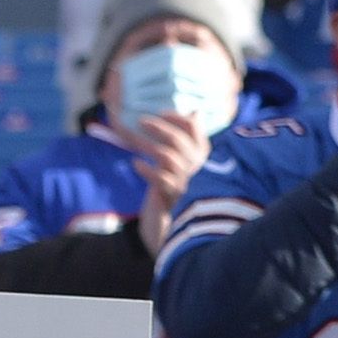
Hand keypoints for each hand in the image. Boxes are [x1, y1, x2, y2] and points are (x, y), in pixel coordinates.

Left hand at [114, 106, 211, 247]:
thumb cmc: (186, 186)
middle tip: (141, 121)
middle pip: (179, 141)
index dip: (178, 119)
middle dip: (159, 128)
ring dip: (147, 145)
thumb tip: (197, 112)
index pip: (195, 130)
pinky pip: (159, 180)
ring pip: (167, 157)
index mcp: (205, 156)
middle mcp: (199, 168)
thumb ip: (193, 138)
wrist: (184, 225)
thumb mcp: (190, 162)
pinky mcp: (173, 196)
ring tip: (131, 139)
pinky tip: (135, 164)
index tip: (162, 113)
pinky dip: (146, 170)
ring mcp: (187, 182)